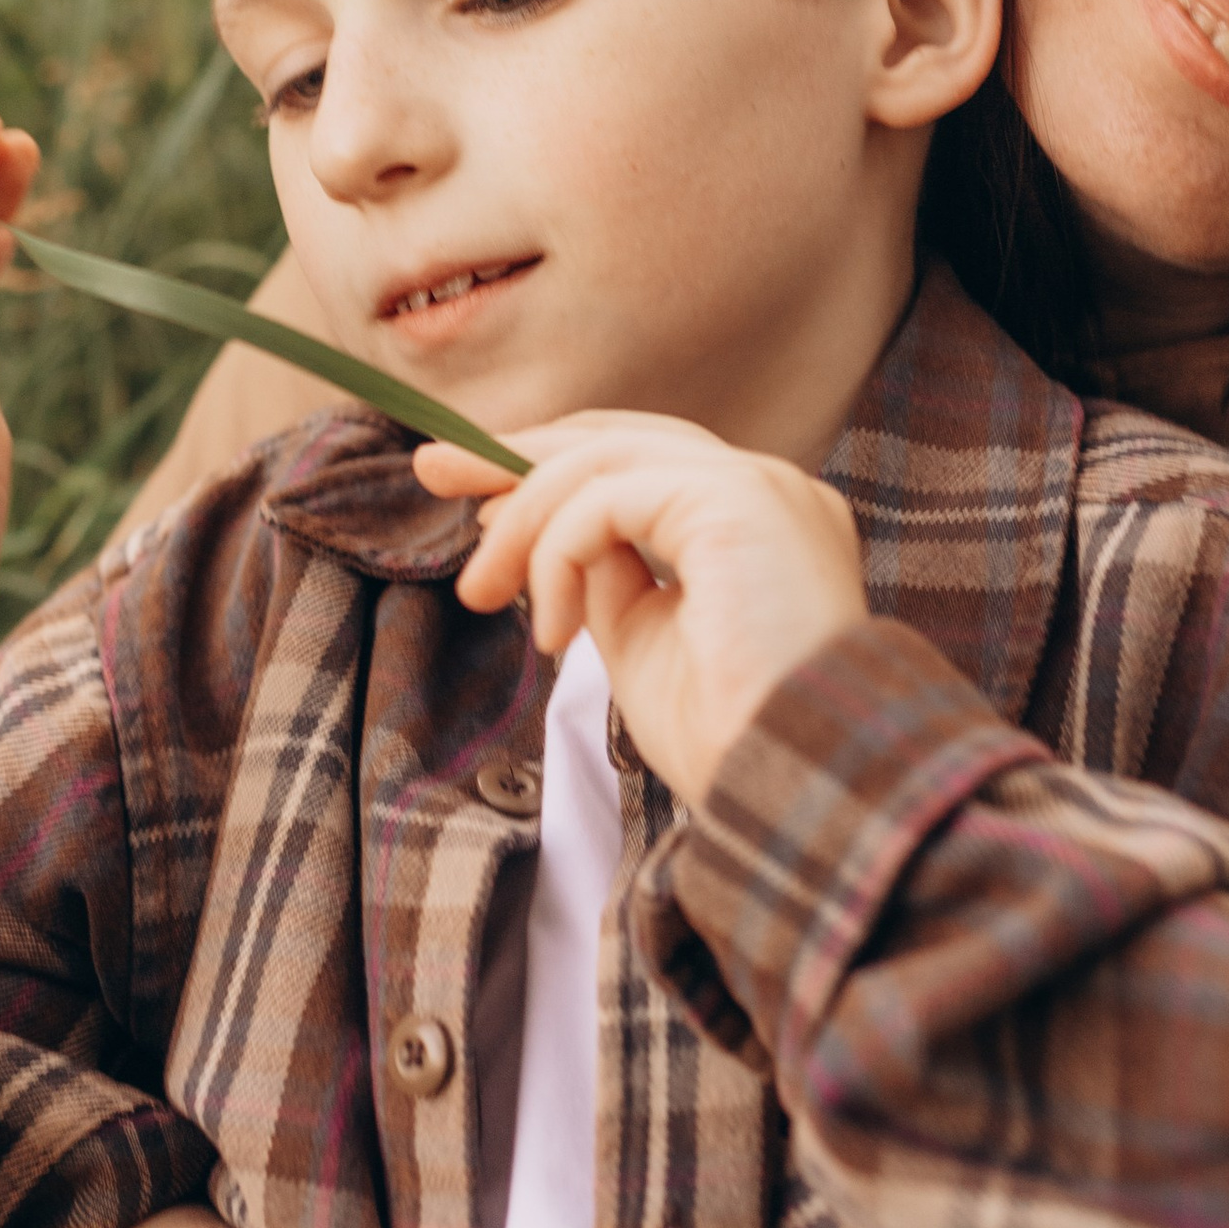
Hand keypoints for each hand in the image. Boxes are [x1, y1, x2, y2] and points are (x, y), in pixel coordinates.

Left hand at [416, 414, 867, 810]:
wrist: (796, 788)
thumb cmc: (731, 739)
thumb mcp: (644, 644)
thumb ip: (608, 579)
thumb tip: (551, 540)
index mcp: (759, 523)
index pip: (643, 464)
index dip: (552, 470)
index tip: (480, 504)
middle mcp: (770, 488)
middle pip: (620, 439)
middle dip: (517, 455)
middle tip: (432, 469)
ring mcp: (760, 486)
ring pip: (604, 460)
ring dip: (526, 522)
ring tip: (482, 591)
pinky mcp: (737, 499)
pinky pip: (609, 497)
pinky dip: (559, 551)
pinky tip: (550, 630)